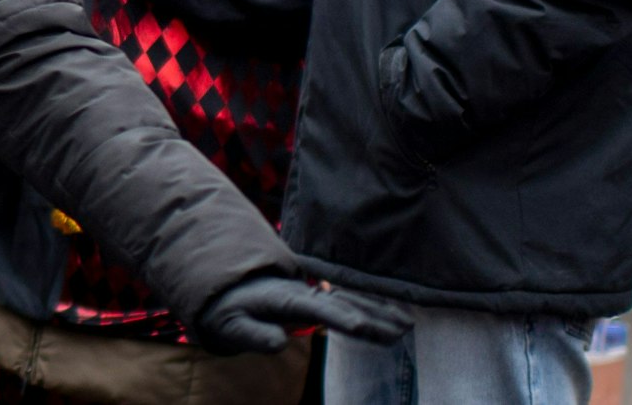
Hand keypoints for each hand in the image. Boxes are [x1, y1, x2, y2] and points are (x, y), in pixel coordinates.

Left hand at [194, 276, 409, 354]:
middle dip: (373, 316)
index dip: (341, 317)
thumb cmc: (227, 312)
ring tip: (407, 324)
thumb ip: (252, 335)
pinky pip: (346, 301)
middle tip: (403, 329)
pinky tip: (389, 314)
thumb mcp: (230, 326)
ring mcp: (309, 294)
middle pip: (343, 304)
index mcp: (283, 300)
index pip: (317, 309)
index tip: (364, 327)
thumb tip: (279, 342)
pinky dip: (369, 306)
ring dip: (378, 311)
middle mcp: (301, 294)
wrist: (225, 289)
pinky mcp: (313, 299)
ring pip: (350, 301)